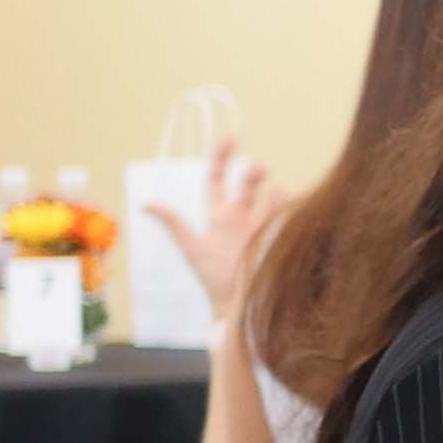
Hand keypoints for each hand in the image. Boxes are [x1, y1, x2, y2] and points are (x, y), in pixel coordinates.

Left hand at [137, 137, 283, 311]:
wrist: (240, 305)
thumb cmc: (214, 279)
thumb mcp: (193, 249)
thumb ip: (175, 224)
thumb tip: (147, 204)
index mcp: (220, 215)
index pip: (218, 179)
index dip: (222, 157)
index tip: (231, 137)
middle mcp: (242, 216)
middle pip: (248, 184)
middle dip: (253, 172)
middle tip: (258, 169)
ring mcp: (264, 225)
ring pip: (272, 195)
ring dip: (275, 191)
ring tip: (279, 194)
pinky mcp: (281, 236)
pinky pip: (291, 213)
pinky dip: (294, 204)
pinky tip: (295, 203)